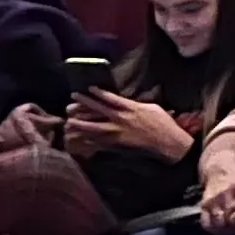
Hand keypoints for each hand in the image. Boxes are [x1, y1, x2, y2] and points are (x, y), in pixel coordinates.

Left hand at [64, 93, 191, 161]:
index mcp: (130, 108)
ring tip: (69, 121)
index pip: (110, 98)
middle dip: (85, 102)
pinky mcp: (116, 145)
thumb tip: (126, 103)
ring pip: (93, 128)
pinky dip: (88, 140)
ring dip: (80, 124)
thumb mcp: (151, 108)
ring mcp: (116, 133)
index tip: (89, 88)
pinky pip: (98, 142)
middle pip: (98, 109)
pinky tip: (80, 138)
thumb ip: (136, 105)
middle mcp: (120, 119)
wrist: (166, 142)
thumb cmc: (162, 123)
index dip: (98, 93)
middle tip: (73, 97)